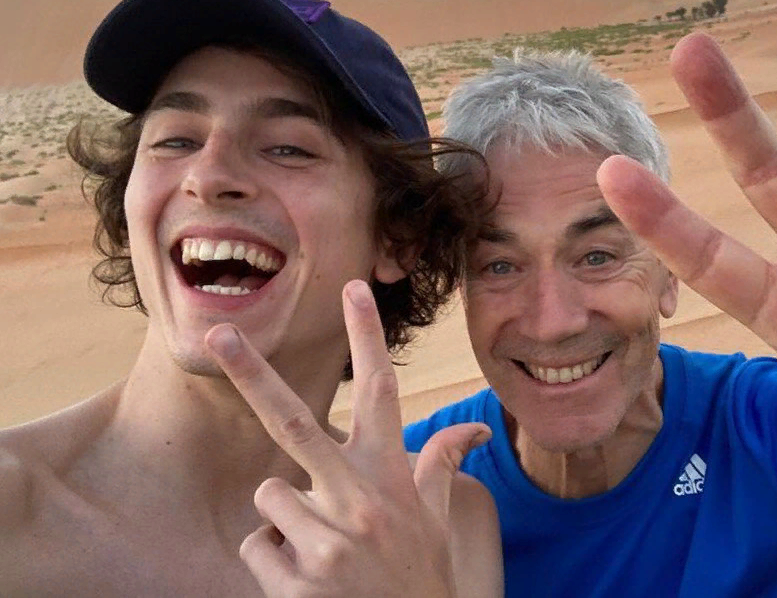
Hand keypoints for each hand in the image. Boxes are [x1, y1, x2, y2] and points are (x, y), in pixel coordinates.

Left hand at [206, 280, 490, 596]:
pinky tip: (307, 580)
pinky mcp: (299, 579)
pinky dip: (272, 560)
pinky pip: (256, 546)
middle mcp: (359, 498)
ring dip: (285, 519)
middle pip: (294, 420)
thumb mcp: (436, 520)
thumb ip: (440, 466)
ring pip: (271, 494)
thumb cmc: (420, 575)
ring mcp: (329, 538)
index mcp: (389, 476)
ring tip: (322, 549)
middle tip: (219, 334)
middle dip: (251, 373)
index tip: (353, 288)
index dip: (367, 338)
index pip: (381, 392)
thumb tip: (476, 432)